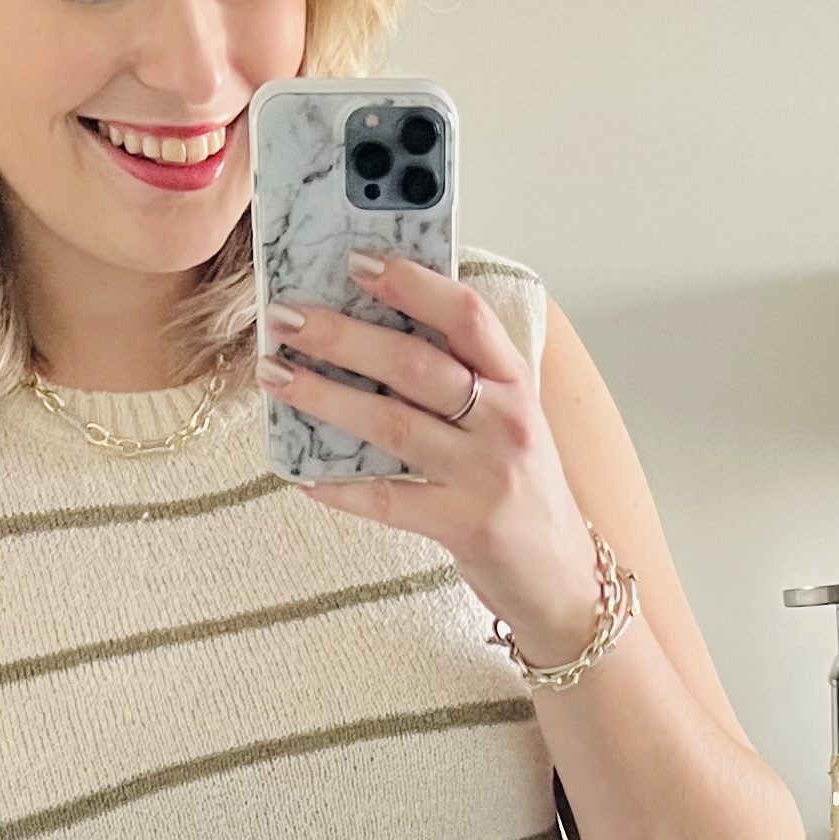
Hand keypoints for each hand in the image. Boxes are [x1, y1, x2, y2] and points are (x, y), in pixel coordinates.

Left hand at [262, 255, 601, 664]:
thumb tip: (371, 329)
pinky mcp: (464, 526)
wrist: (562, 578)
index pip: (467, 316)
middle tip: (286, 317)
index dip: (412, 283)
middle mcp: (504, 422)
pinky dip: (342, 488)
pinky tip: (303, 476)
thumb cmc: (521, 489)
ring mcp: (484, 476)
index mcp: (514, 382)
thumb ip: (459, 377)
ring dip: (325, 396)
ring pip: (393, 425)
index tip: (357, 261)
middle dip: (343, 335)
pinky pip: (388, 500)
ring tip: (276, 376)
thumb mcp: (507, 419)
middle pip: (416, 365)